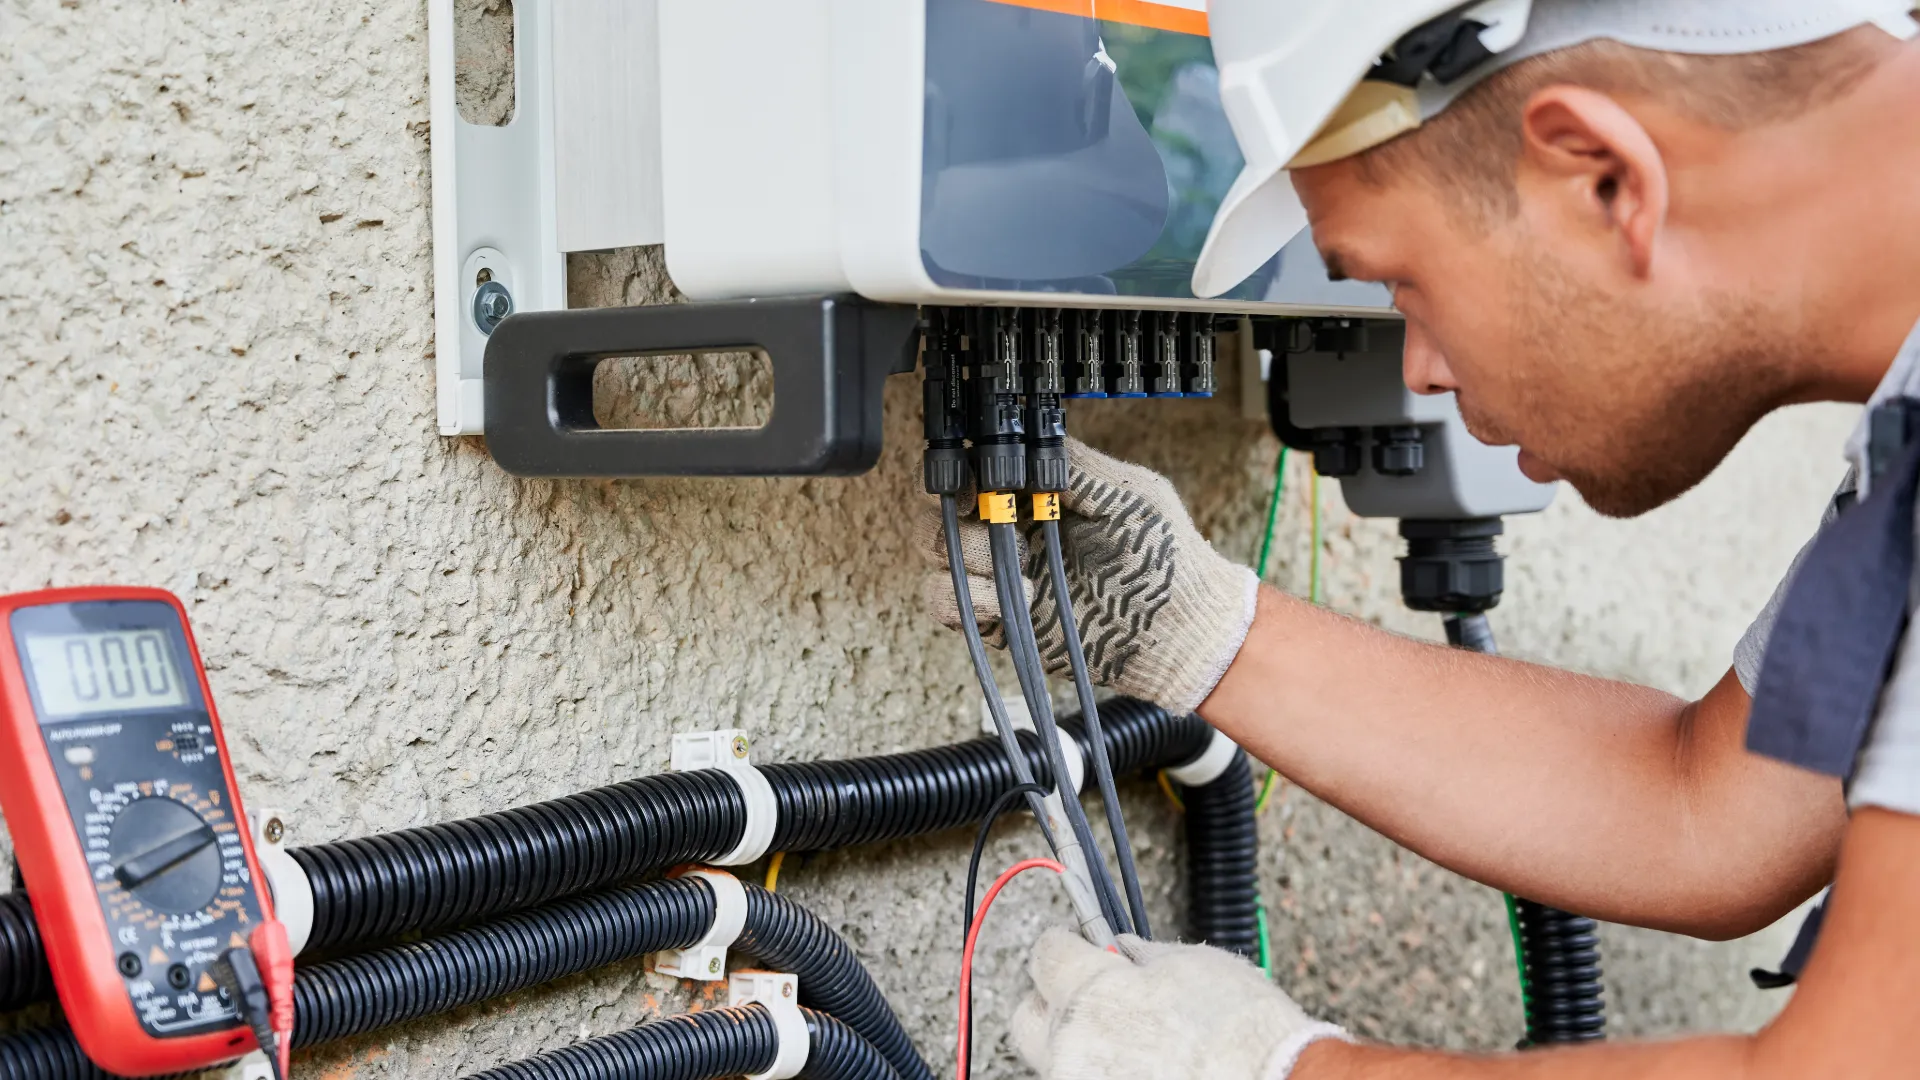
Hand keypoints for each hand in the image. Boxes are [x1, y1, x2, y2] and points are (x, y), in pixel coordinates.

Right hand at [916, 438, 1259, 714]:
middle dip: (954, 512)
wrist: (1178, 631)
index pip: (976, 472)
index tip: (975, 481)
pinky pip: (947, 606)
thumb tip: (1030, 445)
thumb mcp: (1128, 493)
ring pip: (939, 555)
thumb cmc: (1164, 559)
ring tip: (1019, 564)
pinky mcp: (1000, 620)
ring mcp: (1003, 577)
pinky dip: (967, 598)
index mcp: (1039, 497)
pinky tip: (1011, 597)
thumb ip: (1076, 466)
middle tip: (991, 520)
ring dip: (964, 553)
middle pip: (944, 512)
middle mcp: (1013, 532)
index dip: (964, 472)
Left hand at [1010, 928, 1346, 1079]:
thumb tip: (1125, 951)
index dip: (1065, 946)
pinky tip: (1143, 1071)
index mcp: (1087, 991)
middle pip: (1027, 1017)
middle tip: (1091, 998)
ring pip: (1057, 1063)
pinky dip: (1103, 1076)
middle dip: (1053, 1002)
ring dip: (1081, 1049)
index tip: (1077, 947)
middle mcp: (1069, 1046)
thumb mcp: (1193, 966)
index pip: (1045, 954)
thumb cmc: (1243, 1034)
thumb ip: (1143, 956)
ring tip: (1133, 1047)